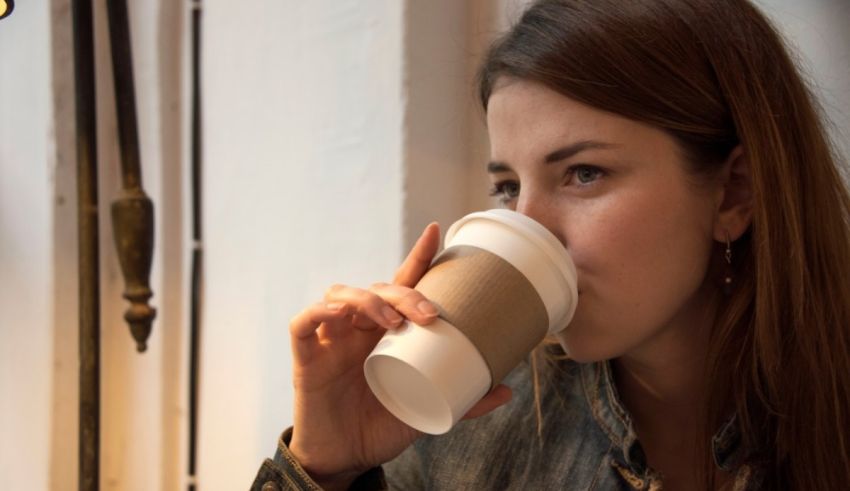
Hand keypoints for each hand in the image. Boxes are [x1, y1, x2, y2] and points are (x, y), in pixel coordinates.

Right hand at [287, 223, 512, 488]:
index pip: (401, 284)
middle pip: (377, 289)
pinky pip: (303, 322)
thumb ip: (464, 402)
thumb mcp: (427, 411)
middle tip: (428, 314)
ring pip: (341, 295)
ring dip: (367, 300)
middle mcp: (358, 328)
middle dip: (403, 292)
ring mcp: (330, 338)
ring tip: (391, 322)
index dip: (417, 258)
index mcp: (386, 333)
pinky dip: (318, 311)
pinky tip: (337, 314)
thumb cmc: (381, 427)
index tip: (436, 232)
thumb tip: (508, 391)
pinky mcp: (305, 356)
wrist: (345, 460)